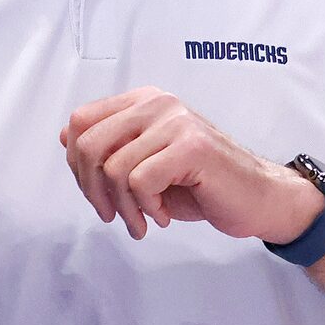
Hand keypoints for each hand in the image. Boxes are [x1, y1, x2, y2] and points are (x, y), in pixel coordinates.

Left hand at [59, 88, 319, 242]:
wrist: (258, 198)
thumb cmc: (202, 185)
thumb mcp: (146, 165)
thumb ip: (110, 149)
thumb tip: (65, 138)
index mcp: (143, 102)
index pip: (80, 122)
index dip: (76, 165)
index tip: (97, 194)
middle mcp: (157, 104)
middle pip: (88, 144)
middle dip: (92, 190)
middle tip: (113, 215)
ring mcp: (176, 122)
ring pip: (113, 168)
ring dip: (122, 207)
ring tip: (140, 222)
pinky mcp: (191, 146)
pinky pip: (140, 181)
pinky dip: (145, 208)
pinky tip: (161, 216)